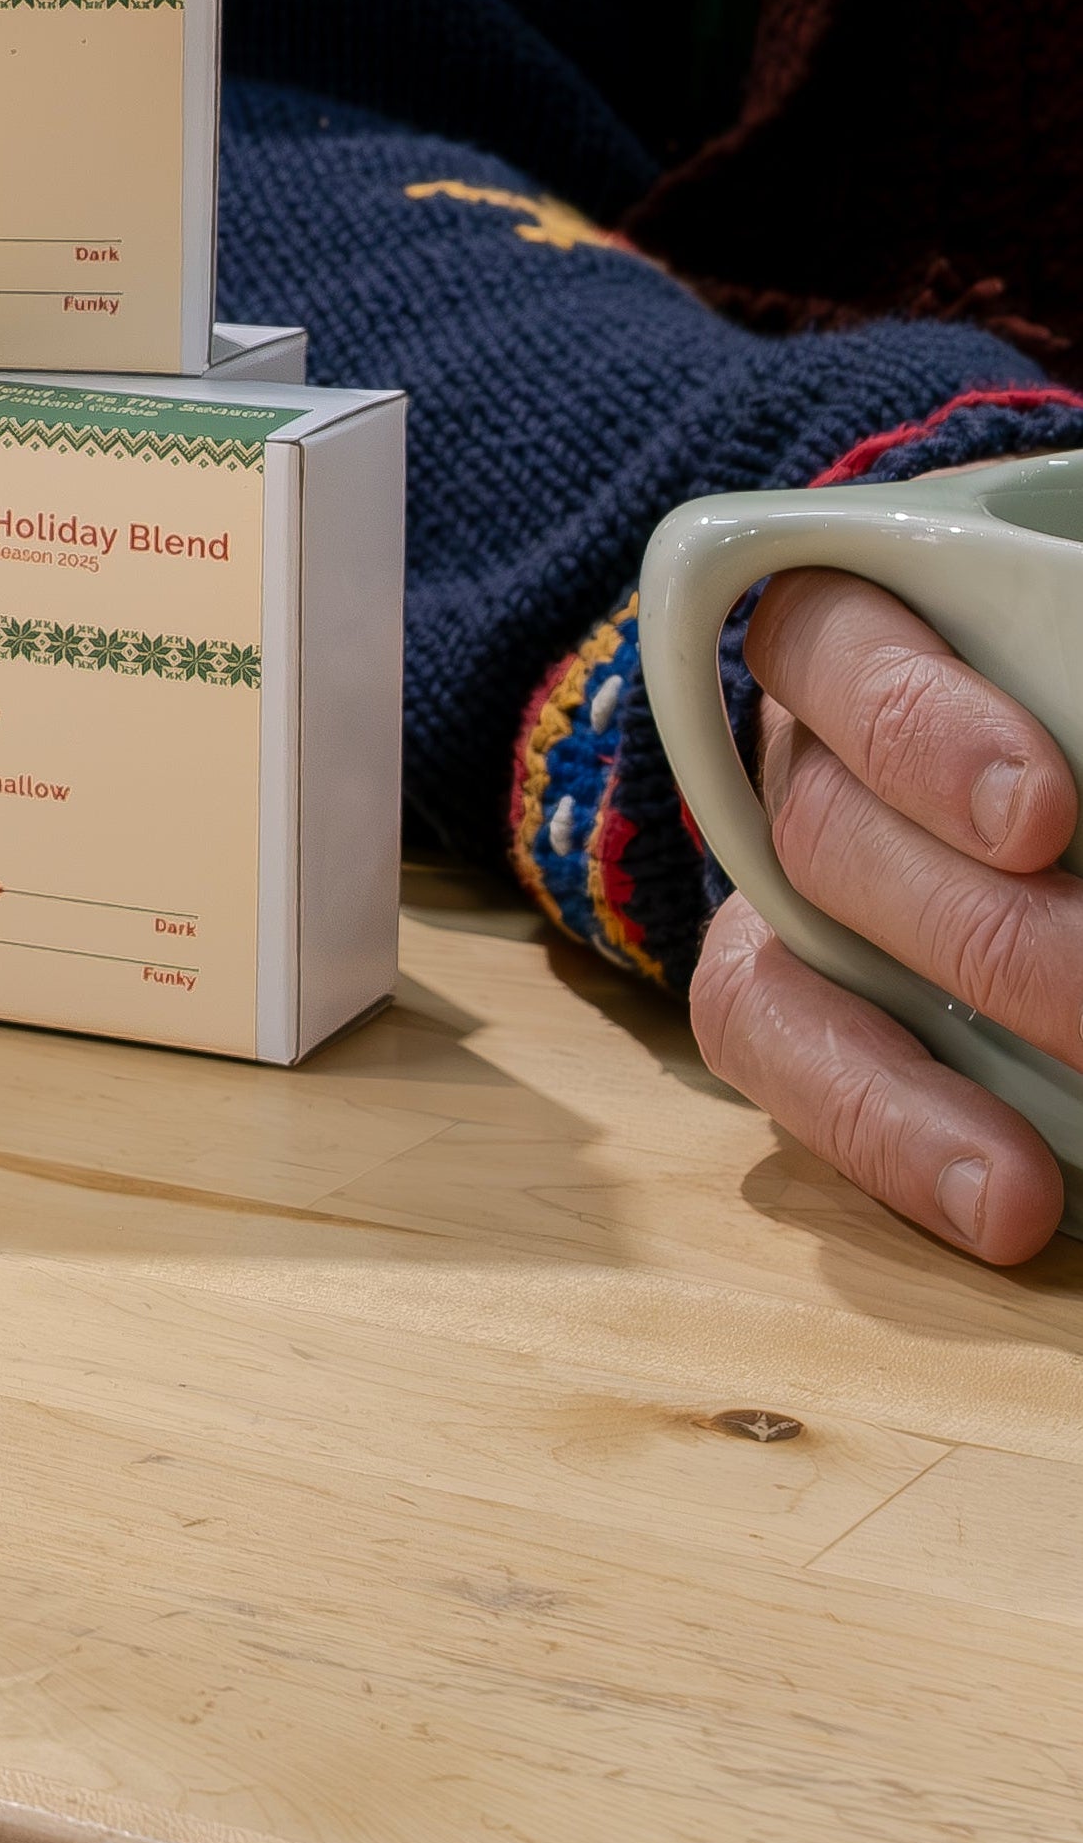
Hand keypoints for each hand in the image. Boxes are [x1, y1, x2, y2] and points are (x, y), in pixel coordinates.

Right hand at [689, 568, 1082, 1262]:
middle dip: (983, 936)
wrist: (1053, 809)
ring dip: (918, 1079)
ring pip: (788, 961)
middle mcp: (805, 757)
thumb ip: (1080, 702)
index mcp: (870, 634)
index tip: (1045, 818)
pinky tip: (1006, 1208)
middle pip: (827, 826)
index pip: (838, 645)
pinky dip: (889, 1137)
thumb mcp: (1070, 677)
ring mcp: (793, 886)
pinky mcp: (797, 994)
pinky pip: (789, 1059)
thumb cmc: (1066, 712)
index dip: (921, 732)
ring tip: (1040, 1179)